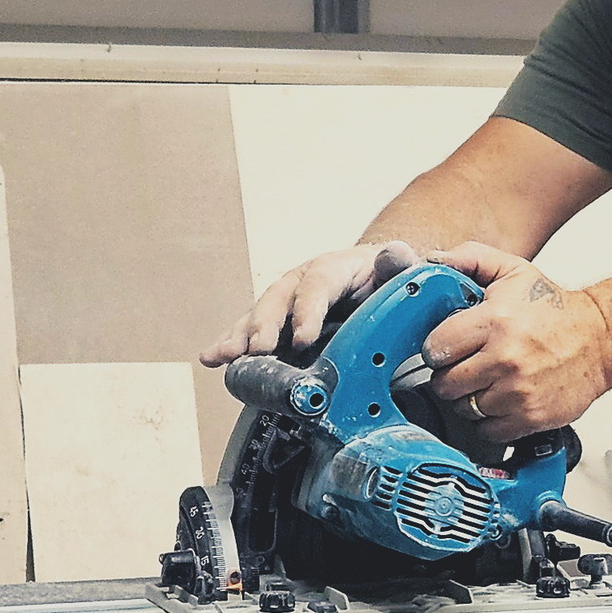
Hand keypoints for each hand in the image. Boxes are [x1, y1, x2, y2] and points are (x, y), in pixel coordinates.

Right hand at [199, 241, 419, 366]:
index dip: (307, 311)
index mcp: (334, 268)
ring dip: (239, 337)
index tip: (302, 339)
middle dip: (265, 325)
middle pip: (278, 299)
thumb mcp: (399, 270)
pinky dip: (231, 344)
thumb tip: (396, 254)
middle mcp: (302, 281)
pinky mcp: (278, 323)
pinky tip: (212, 358)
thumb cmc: (387, 280)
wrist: (379, 284)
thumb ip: (398, 264)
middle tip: (259, 350)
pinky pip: (251, 332)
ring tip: (222, 356)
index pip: (317, 285)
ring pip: (258, 316)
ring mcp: (286, 302)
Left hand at [421, 241, 611, 441]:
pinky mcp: (530, 417)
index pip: (435, 348)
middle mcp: (505, 358)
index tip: (447, 348)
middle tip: (467, 365)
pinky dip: (489, 420)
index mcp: (495, 321)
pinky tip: (502, 399)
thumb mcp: (513, 271)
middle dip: (450, 375)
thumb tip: (435, 261)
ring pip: (464, 409)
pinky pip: (488, 430)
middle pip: (445, 384)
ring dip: (470, 398)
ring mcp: (518, 392)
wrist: (600, 340)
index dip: (437, 349)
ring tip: (488, 381)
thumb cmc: (555, 310)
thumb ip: (471, 258)